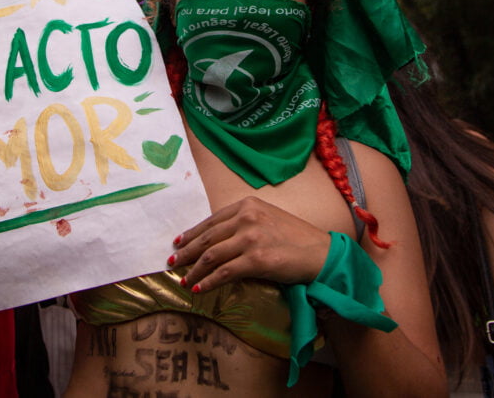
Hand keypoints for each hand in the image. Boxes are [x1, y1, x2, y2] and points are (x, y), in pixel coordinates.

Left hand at [169, 196, 331, 291]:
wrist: (321, 252)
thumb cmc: (295, 237)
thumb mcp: (267, 218)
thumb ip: (243, 222)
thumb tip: (216, 238)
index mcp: (247, 205)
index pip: (210, 221)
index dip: (191, 233)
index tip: (178, 242)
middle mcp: (246, 218)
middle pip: (207, 238)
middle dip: (186, 252)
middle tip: (173, 262)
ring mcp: (251, 238)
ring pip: (211, 255)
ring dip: (194, 269)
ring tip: (183, 279)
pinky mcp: (256, 260)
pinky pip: (224, 272)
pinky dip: (208, 281)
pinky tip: (198, 287)